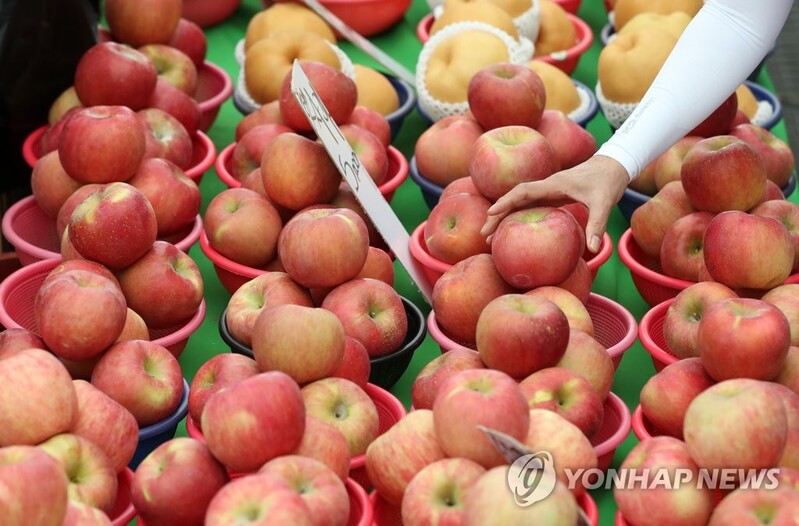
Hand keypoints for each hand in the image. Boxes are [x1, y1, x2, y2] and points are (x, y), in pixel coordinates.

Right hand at [480, 155, 629, 252]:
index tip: (491, 213)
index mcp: (553, 184)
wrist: (613, 166)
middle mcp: (546, 187)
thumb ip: (597, 225)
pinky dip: (517, 217)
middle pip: (515, 199)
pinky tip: (511, 231)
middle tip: (484, 234)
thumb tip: (593, 249)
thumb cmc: (607, 182)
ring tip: (490, 237)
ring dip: (504, 217)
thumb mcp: (604, 203)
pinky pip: (529, 207)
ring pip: (519, 204)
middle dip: (497, 214)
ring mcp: (548, 192)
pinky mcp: (552, 197)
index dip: (506, 202)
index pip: (523, 192)